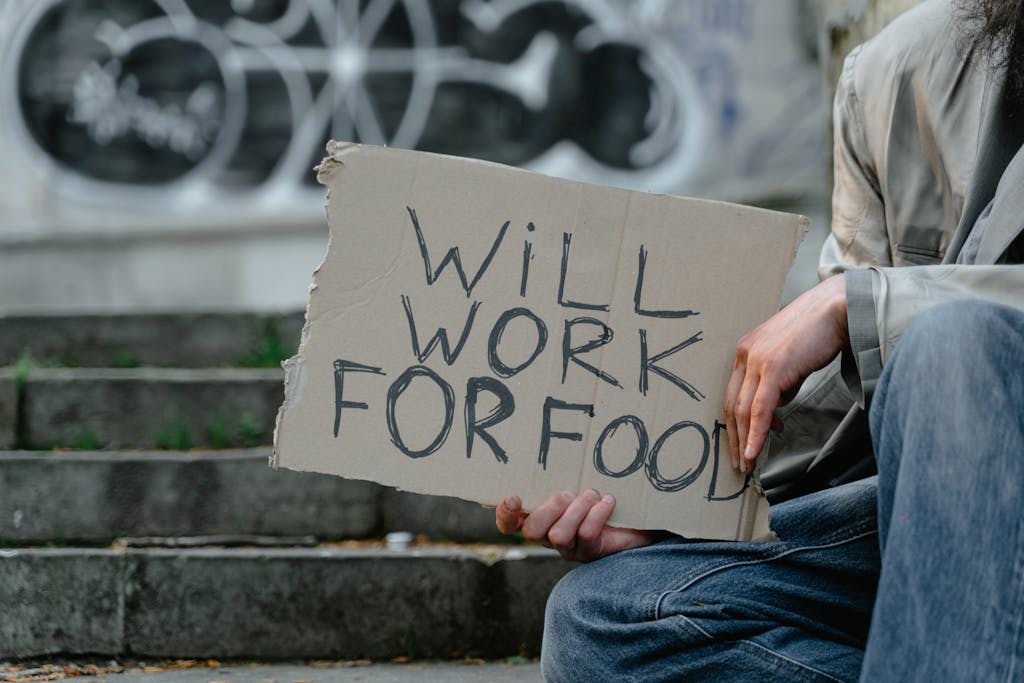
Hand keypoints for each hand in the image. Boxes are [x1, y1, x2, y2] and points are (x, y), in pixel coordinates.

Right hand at [495, 490, 658, 561]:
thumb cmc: (601, 493)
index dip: (506, 514)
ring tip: (593, 494)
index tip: (515, 497)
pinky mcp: (590, 553)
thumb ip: (562, 474)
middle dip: (551, 508)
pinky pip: (586, 535)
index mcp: (539, 515)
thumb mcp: (580, 481)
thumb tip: (555, 445)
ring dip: (577, 510)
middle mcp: (549, 535)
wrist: (638, 516)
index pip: (509, 524)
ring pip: (558, 535)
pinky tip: (608, 502)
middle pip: (532, 531)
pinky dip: (597, 514)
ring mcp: (569, 548)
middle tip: (569, 493)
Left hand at [724, 274, 848, 473]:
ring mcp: (756, 360)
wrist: (835, 308)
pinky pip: (759, 409)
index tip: (742, 445)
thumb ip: (779, 383)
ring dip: (745, 441)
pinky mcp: (772, 368)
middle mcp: (745, 355)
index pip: (734, 395)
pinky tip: (755, 451)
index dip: (737, 424)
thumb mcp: (790, 360)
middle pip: (732, 405)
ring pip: (743, 410)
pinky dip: (756, 433)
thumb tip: (775, 409)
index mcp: (746, 351)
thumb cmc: (818, 332)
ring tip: (750, 463)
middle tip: (740, 462)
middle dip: (735, 438)